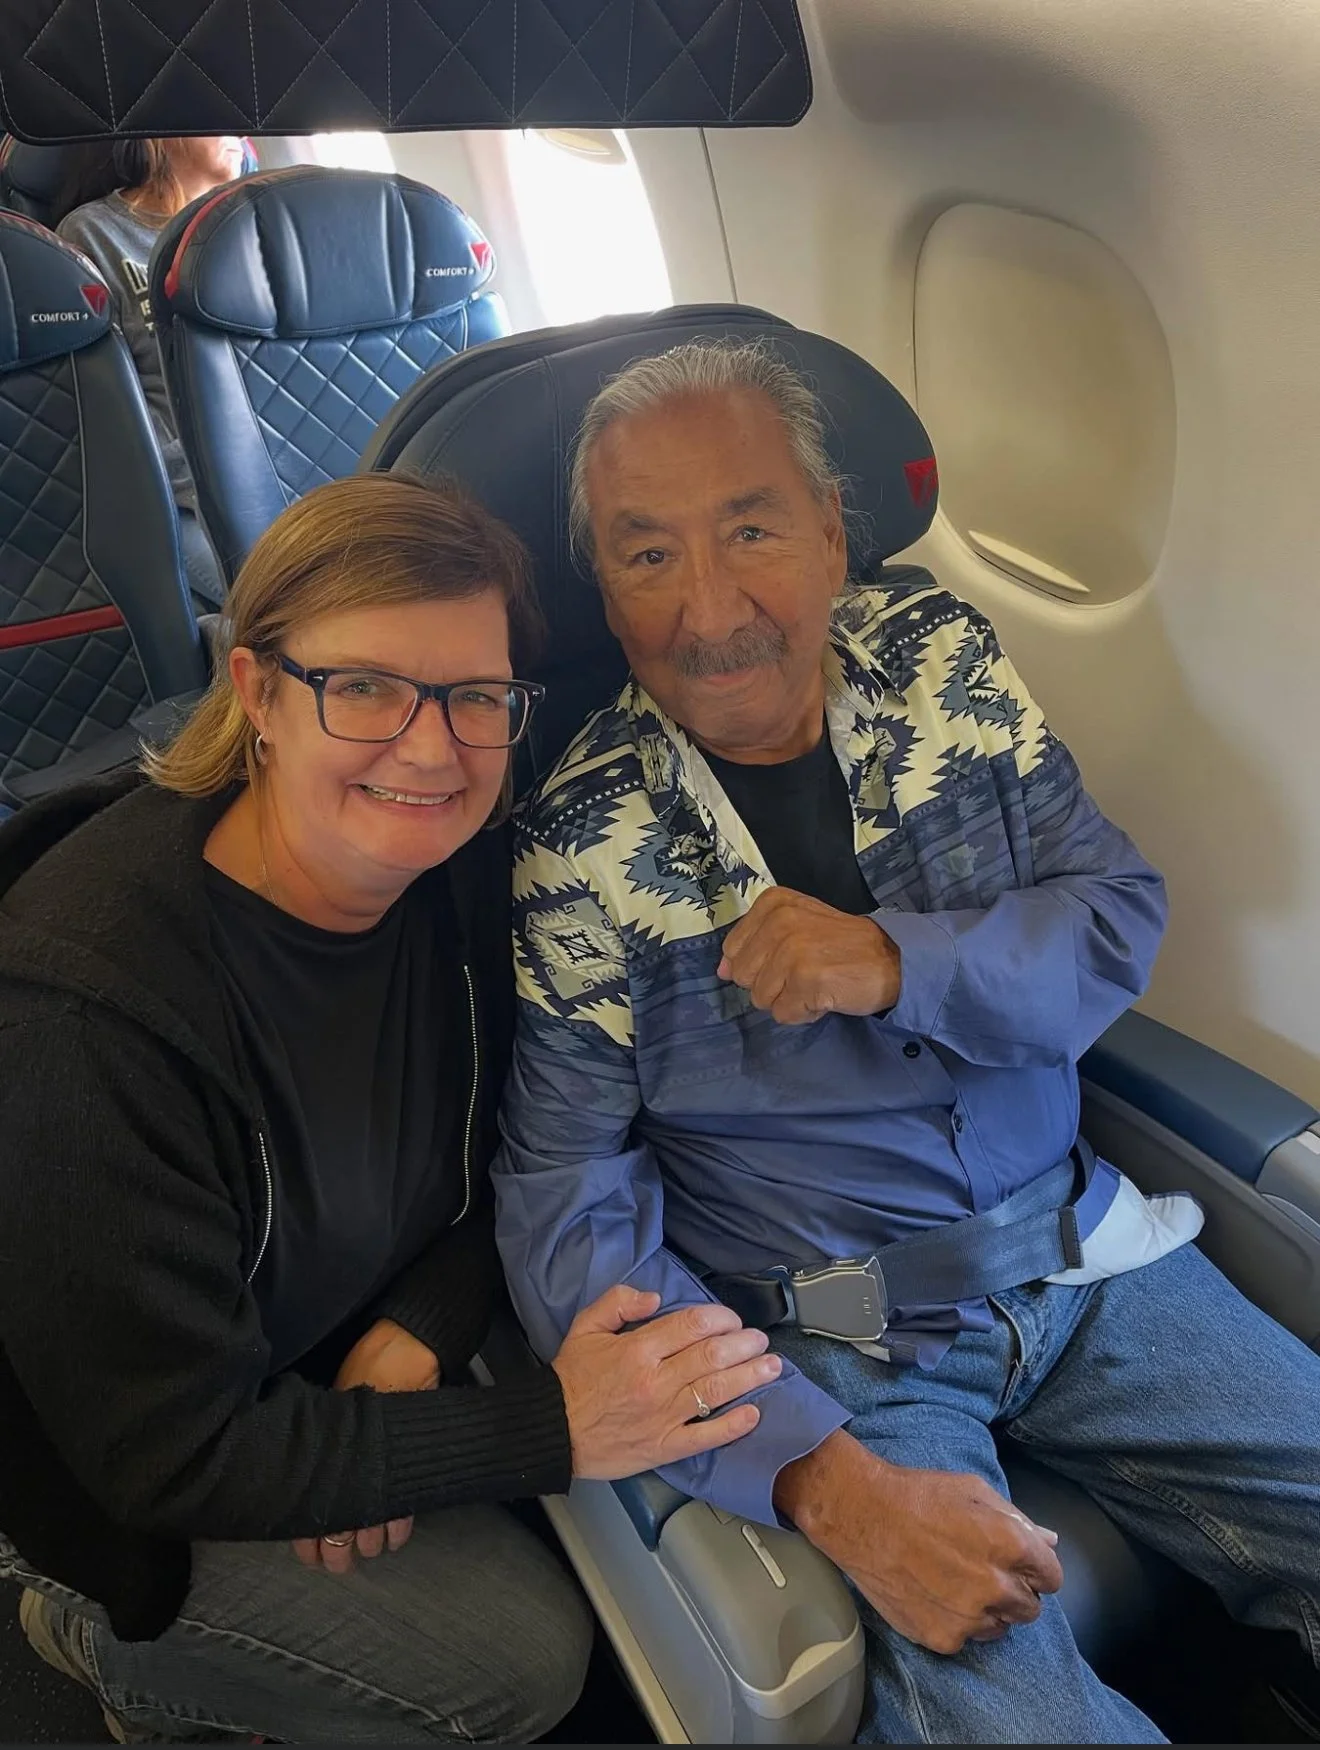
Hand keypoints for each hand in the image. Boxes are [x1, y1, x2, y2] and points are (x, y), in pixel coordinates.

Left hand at [292, 1322, 439, 1570]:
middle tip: (335, 1566)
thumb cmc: (360, 1372)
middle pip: (340, 1528)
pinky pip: (404, 1511)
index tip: (308, 1555)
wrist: (402, 1354)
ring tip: (366, 1554)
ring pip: (370, 1527)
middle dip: (337, 1553)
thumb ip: (318, 1441)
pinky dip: (399, 1529)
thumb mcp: (330, 1405)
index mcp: (326, 1458)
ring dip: (368, 1546)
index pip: (312, 1511)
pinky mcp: (407, 1466)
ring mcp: (380, 1472)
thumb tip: (300, 1469)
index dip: (308, 1538)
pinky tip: (394, 1540)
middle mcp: (350, 1471)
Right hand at [552, 1284, 781, 1479]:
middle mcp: (655, 1381)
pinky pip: (706, 1436)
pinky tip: (753, 1414)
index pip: (692, 1325)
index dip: (720, 1318)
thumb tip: (655, 1296)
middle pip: (712, 1356)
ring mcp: (662, 1416)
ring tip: (772, 1367)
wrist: (551, 1429)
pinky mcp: (664, 1446)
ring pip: (716, 1391)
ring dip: (749, 1377)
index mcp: (637, 1350)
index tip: (731, 1318)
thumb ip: (618, 1302)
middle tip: (760, 1340)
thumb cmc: (571, 1378)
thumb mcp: (586, 1326)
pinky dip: (733, 1425)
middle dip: (744, 1345)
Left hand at [717, 889, 900, 1023]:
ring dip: (790, 999)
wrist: (894, 959)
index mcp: (774, 903)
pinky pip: (784, 1014)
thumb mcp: (798, 925)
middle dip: (772, 984)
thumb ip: (756, 942)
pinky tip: (826, 996)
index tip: (791, 958)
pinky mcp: (806, 980)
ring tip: (818, 983)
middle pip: (744, 977)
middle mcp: (780, 922)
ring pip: (761, 999)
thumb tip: (722, 970)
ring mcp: (793, 951)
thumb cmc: (844, 945)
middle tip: (806, 972)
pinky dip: (805, 1013)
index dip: (760, 964)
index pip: (733, 951)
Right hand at [774, 1431, 1062, 1654]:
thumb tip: (1049, 1540)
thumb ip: (1016, 1518)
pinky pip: (967, 1638)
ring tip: (955, 1581)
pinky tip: (935, 1594)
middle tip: (982, 1568)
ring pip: (1000, 1626)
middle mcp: (996, 1587)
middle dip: (1015, 1589)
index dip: (1035, 1566)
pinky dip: (958, 1622)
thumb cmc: (919, 1495)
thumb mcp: (972, 1490)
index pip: (1052, 1576)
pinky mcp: (942, 1638)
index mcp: (1010, 1546)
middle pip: (1030, 1607)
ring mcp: (969, 1618)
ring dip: (989, 1609)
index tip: (1016, 1560)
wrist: (861, 1515)